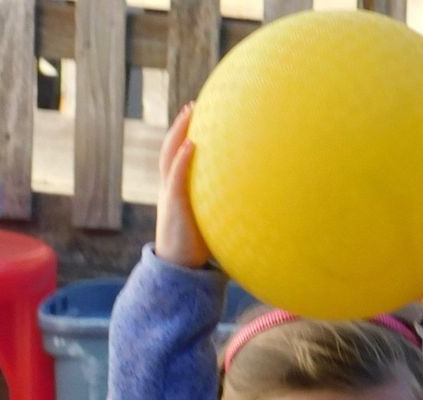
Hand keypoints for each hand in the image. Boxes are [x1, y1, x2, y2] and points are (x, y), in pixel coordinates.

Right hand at [155, 102, 210, 269]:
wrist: (178, 271)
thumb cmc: (197, 251)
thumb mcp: (210, 223)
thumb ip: (223, 208)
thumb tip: (253, 204)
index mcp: (177, 192)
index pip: (178, 158)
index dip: (184, 137)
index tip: (196, 118)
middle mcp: (170, 189)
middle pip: (170, 149)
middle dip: (180, 127)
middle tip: (193, 105)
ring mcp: (169, 195)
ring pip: (169, 156)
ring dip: (178, 133)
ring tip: (190, 112)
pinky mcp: (172, 206)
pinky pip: (176, 177)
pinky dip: (182, 159)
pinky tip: (192, 144)